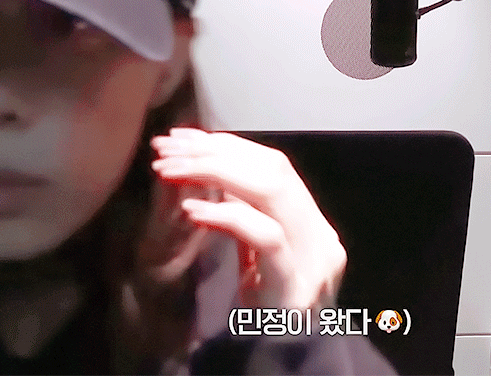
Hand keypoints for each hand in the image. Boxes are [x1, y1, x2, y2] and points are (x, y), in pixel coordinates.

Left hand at [150, 128, 346, 309]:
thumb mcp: (254, 259)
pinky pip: (265, 237)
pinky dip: (227, 216)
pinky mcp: (295, 286)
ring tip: (170, 168)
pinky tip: (192, 211)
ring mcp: (314, 260)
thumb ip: (244, 217)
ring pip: (273, 190)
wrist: (284, 368)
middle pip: (275, 169)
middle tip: (169, 146)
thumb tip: (207, 166)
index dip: (228, 146)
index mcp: (312, 225)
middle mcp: (321, 235)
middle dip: (217, 151)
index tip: (184, 137)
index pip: (275, 166)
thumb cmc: (263, 319)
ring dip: (215, 172)